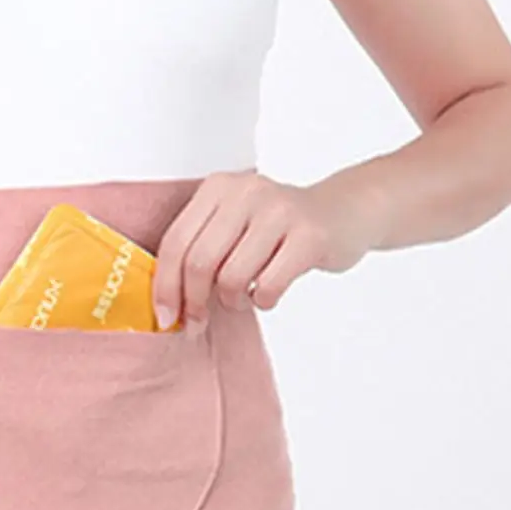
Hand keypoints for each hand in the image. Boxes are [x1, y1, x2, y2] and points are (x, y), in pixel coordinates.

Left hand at [152, 169, 384, 331]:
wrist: (345, 211)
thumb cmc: (279, 228)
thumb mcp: (234, 223)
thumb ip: (201, 249)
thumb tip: (168, 302)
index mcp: (218, 188)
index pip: (176, 241)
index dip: (165, 285)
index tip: (165, 316)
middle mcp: (245, 192)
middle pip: (198, 261)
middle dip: (193, 301)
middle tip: (198, 321)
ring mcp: (279, 211)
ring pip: (231, 277)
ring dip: (232, 300)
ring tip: (243, 297)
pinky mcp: (309, 235)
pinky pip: (268, 285)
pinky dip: (263, 300)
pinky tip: (268, 293)